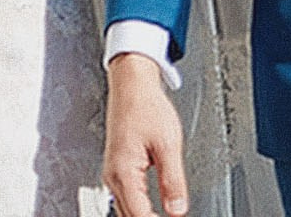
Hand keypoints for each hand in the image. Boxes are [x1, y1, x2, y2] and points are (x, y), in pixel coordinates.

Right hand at [104, 53, 188, 216]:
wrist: (131, 86)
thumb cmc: (146, 106)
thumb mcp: (168, 144)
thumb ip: (173, 181)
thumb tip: (178, 210)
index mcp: (124, 171)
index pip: (140, 215)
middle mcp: (114, 176)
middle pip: (129, 216)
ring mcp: (113, 173)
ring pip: (125, 210)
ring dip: (143, 216)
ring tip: (163, 215)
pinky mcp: (117, 169)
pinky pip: (125, 199)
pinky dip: (138, 209)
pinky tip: (152, 211)